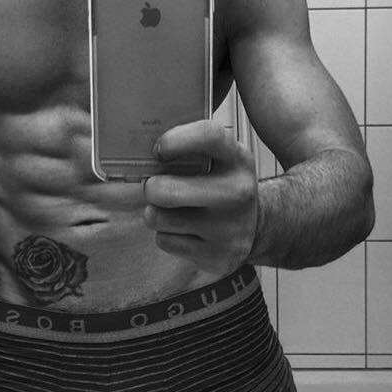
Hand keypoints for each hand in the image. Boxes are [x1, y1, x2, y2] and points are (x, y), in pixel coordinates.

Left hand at [143, 120, 258, 275]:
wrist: (253, 225)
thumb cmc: (223, 185)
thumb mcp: (218, 157)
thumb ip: (188, 148)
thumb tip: (138, 150)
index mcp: (237, 158)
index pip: (209, 137)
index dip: (177, 140)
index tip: (158, 149)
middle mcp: (238, 192)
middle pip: (169, 191)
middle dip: (151, 188)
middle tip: (153, 186)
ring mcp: (229, 227)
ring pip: (160, 218)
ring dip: (156, 213)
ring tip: (172, 209)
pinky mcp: (217, 255)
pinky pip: (165, 241)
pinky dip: (166, 235)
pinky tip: (184, 229)